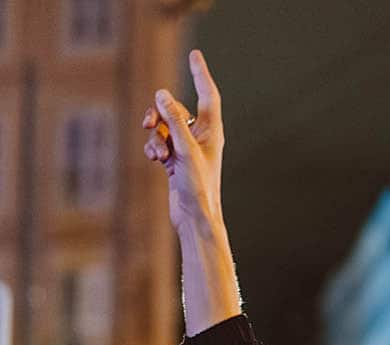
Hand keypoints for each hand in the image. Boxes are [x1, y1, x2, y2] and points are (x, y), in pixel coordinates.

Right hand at [142, 49, 223, 233]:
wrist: (195, 217)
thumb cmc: (199, 186)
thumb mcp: (185, 150)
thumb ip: (174, 120)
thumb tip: (162, 93)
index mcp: (212, 132)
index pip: (207, 95)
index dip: (200, 74)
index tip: (195, 54)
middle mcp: (201, 137)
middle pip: (176, 109)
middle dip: (159, 113)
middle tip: (149, 123)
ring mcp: (187, 149)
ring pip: (163, 127)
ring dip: (155, 136)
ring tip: (158, 154)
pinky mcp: (175, 160)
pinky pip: (158, 142)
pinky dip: (153, 147)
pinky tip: (155, 160)